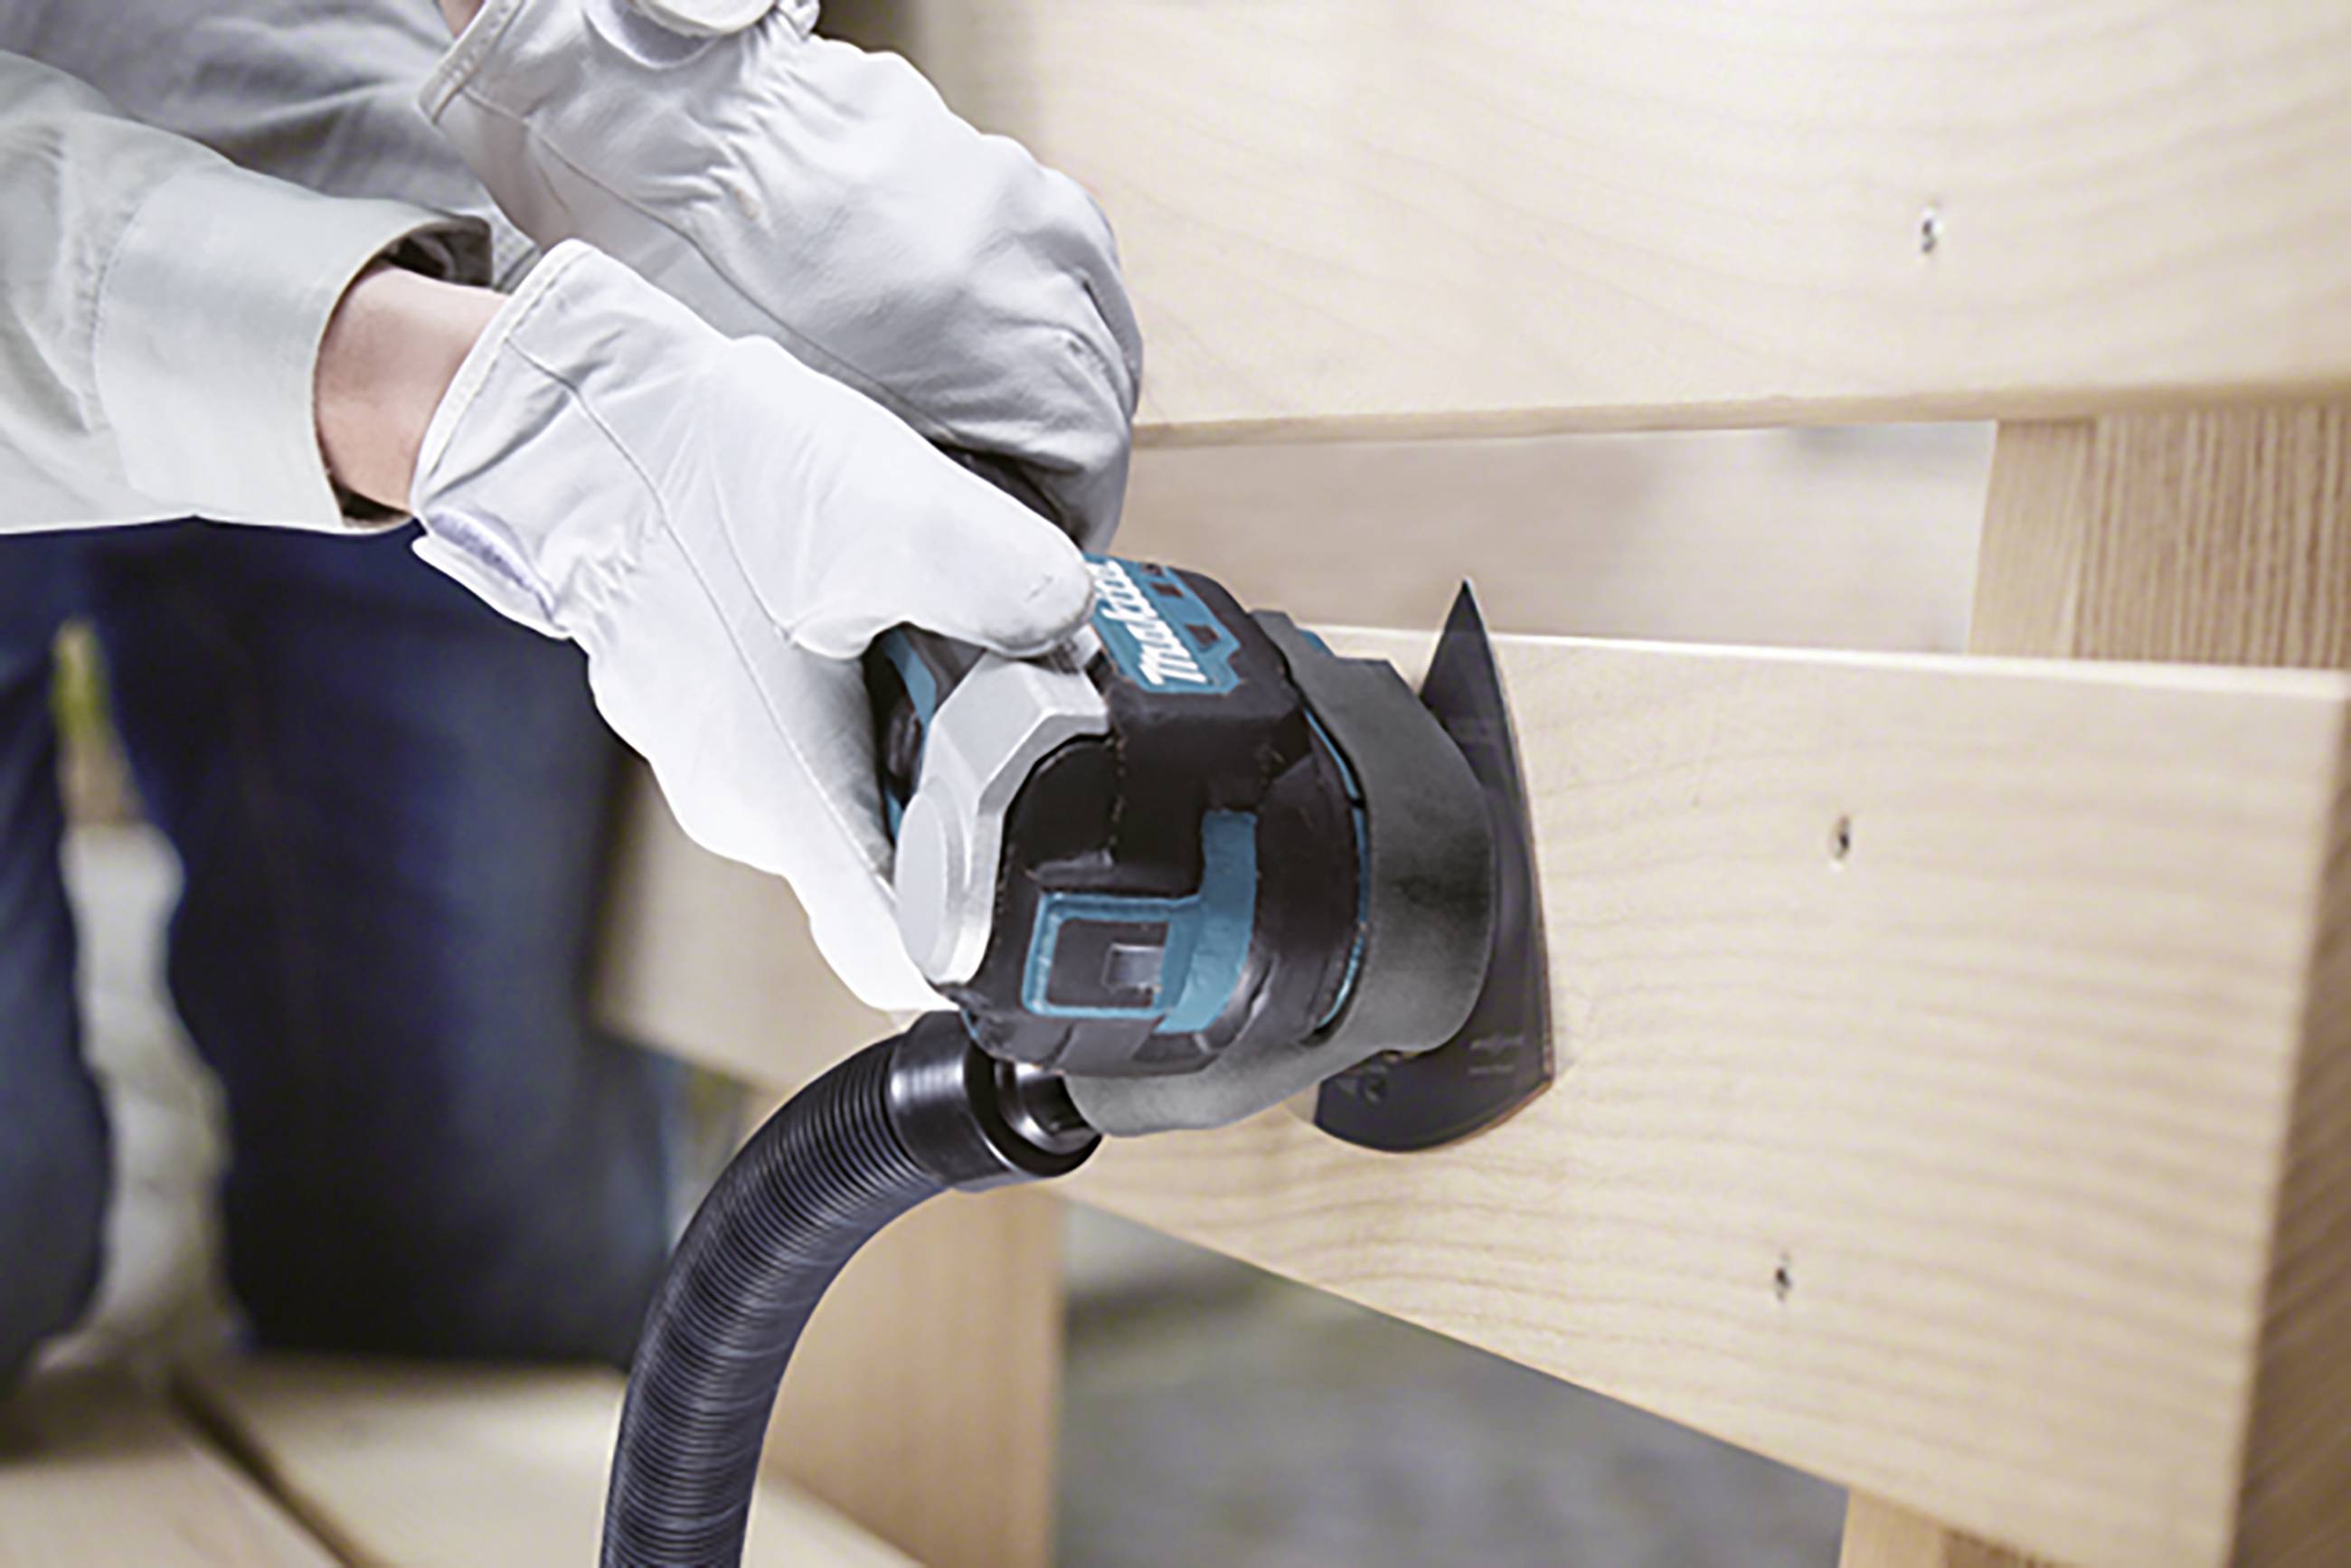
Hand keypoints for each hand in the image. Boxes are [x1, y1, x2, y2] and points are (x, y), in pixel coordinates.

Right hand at [405, 242, 1094, 1008]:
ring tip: (945, 634)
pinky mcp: (726, 711)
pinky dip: (876, 690)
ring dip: (931, 732)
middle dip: (980, 795)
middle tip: (1023, 700)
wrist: (574, 421)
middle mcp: (751, 806)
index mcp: (786, 797)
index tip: (1054, 867)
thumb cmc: (693, 473)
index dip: (992, 935)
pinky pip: (824, 735)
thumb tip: (1072, 619)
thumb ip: (994, 571)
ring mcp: (729, 762)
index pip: (903, 951)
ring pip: (867, 790)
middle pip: (906, 864)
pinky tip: (887, 608)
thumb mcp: (876, 506)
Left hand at [422, 0, 1140, 545]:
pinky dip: (1042, 301)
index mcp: (1001, 333)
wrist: (662, 131)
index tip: (1051, 540)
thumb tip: (980, 521)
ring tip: (1016, 414)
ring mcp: (1020, 190)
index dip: (1077, 513)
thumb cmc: (711, 268)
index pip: (1096, 449)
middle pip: (1108, 378)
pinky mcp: (991, 157)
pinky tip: (984, 328)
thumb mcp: (819, 421)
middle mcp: (1034, 252)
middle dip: (1078, 447)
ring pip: (1095, 307)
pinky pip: (1055, 246)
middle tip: (1033, 493)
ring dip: (1070, 371)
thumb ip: (927, 477)